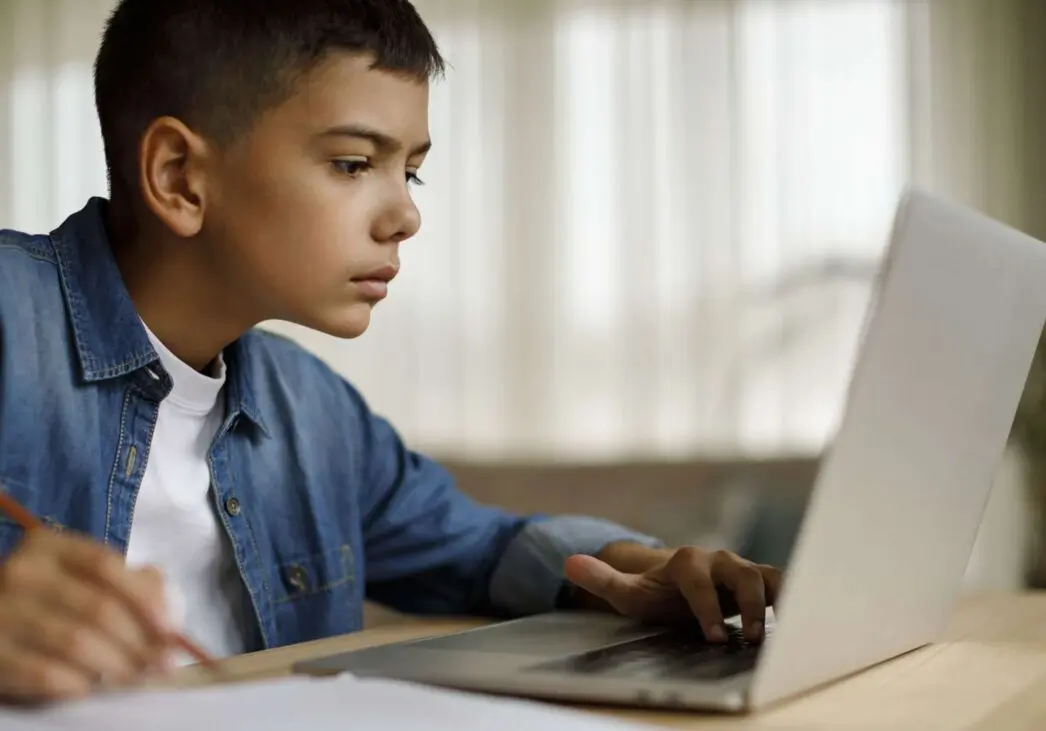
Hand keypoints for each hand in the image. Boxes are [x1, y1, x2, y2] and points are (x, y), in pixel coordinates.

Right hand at [0, 529, 172, 701]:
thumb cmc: (47, 596)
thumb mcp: (79, 576)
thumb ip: (127, 581)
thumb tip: (168, 607)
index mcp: (49, 546)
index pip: (106, 566)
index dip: (145, 598)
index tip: (171, 628)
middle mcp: (22, 573)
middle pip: (97, 608)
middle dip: (139, 641)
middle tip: (162, 662)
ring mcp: (1, 613)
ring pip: (75, 644)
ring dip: (116, 665)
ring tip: (136, 676)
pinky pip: (45, 674)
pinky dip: (78, 683)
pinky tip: (92, 685)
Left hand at [564, 544, 781, 642]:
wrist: (675, 584)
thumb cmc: (652, 592)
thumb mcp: (624, 591)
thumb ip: (601, 579)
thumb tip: (568, 563)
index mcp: (687, 562)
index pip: (698, 580)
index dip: (706, 607)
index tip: (711, 636)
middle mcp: (718, 561)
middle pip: (742, 574)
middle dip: (749, 605)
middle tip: (750, 638)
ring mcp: (742, 570)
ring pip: (769, 577)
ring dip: (779, 602)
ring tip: (783, 633)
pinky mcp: (760, 582)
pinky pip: (785, 586)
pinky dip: (797, 600)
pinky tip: (804, 625)